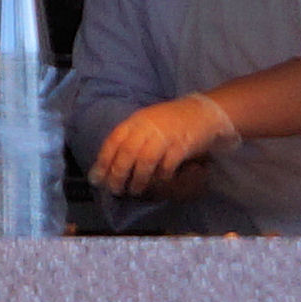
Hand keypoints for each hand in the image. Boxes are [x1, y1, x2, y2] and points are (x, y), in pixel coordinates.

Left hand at [93, 93, 232, 193]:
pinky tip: (160, 182)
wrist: (204, 111)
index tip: (96, 179)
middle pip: (127, 152)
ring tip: (135, 191)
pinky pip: (167, 165)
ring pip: (145, 161)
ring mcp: (165, 135)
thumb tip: (111, 163)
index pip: (114, 140)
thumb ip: (131, 137)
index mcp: (137, 120)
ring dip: (138, 179)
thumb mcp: (147, 122)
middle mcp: (148, 126)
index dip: (103, 161)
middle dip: (118, 174)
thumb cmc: (173, 120)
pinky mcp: (181, 145)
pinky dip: (161, 176)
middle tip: (114, 189)